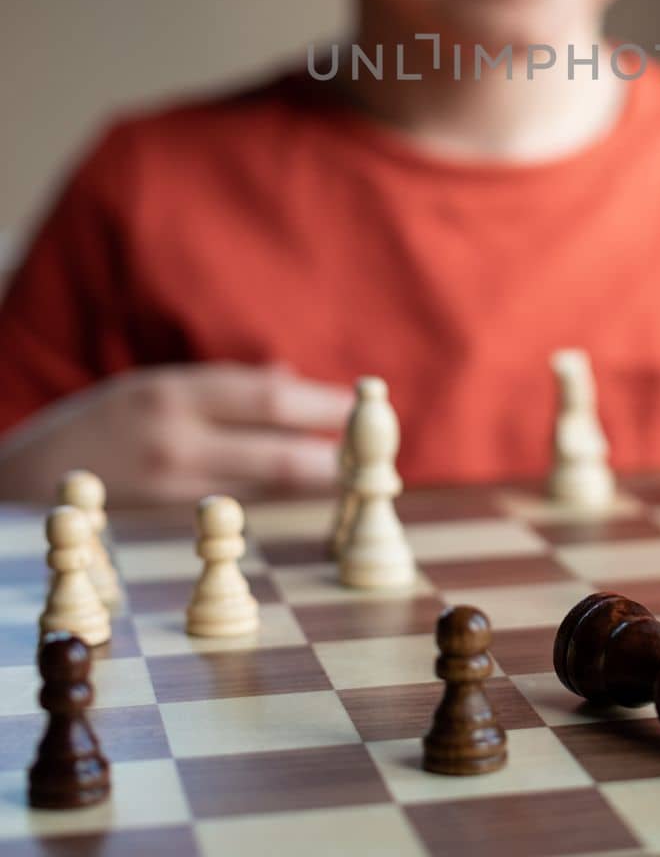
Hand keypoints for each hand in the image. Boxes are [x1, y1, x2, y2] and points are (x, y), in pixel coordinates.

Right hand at [0, 363, 351, 503]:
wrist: (19, 483)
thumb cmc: (98, 425)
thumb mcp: (153, 386)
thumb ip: (219, 387)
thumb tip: (289, 380)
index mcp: (176, 393)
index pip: (270, 397)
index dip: (324, 403)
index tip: (360, 405)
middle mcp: (175, 441)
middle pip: (277, 452)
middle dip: (333, 455)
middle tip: (370, 456)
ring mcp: (169, 494)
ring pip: (263, 493)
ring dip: (311, 489)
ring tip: (350, 482)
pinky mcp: (164, 533)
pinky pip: (233, 519)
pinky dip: (272, 511)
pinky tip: (299, 508)